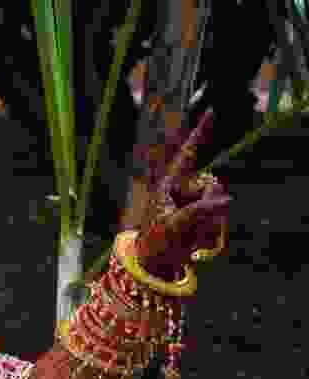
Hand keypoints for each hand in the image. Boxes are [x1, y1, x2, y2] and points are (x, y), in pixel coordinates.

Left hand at [134, 109, 231, 280]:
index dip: (200, 133)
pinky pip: (219, 219)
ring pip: (219, 204)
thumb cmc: (156, 242)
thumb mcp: (176, 225)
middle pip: (212, 185)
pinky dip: (212, 234)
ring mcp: (193, 203)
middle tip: (193, 227)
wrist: (154, 264)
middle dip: (209, 205)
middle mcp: (183, 190)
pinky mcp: (200, 217)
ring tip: (190, 240)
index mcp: (170, 185)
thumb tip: (228, 199)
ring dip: (209, 225)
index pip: (189, 154)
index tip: (210, 111)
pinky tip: (197, 245)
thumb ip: (201, 211)